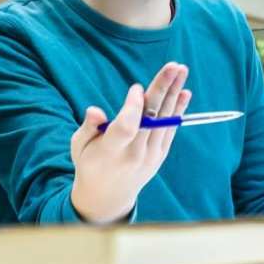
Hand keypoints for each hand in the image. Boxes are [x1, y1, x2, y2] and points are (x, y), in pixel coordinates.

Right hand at [69, 62, 189, 223]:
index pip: (127, 128)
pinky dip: (178, 110)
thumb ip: (89, 127)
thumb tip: (95, 110)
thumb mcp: (79, 146)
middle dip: (162, 89)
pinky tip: (184, 92)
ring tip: (180, 70)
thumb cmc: (89, 163)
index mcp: (111, 152)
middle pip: (152, 118)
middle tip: (173, 66)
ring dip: (173, 93)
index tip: (136, 87)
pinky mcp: (160, 155)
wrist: (108, 197)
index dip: (133, 107)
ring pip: (165, 120)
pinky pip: (171, 129)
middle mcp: (135, 154)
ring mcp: (151, 156)